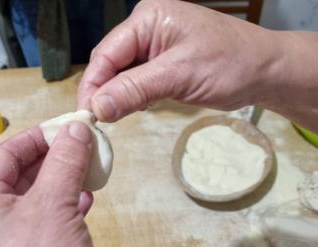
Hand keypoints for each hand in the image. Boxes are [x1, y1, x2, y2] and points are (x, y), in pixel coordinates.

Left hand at [0, 123, 97, 246]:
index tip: (64, 127)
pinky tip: (85, 201)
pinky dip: (66, 206)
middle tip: (82, 145)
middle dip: (54, 159)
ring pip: (36, 196)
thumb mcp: (54, 206)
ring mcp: (7, 240)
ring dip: (64, 181)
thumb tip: (76, 128)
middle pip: (20, 174)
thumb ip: (64, 162)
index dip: (36, 137)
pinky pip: (45, 218)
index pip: (4, 156)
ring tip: (89, 169)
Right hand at [78, 0, 281, 121]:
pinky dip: (133, 95)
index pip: (107, 52)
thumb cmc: (230, 64)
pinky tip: (139, 106)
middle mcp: (146, 27)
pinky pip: (136, 79)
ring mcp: (154, 44)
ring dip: (118, 95)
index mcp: (148, 18)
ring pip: (121, 73)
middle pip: (110, 62)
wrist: (267, 71)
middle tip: (99, 121)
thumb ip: (135, 89)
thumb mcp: (180, 76)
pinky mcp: (161, 61)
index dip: (93, 84)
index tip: (86, 114)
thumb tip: (97, 107)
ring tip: (119, 115)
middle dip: (104, 91)